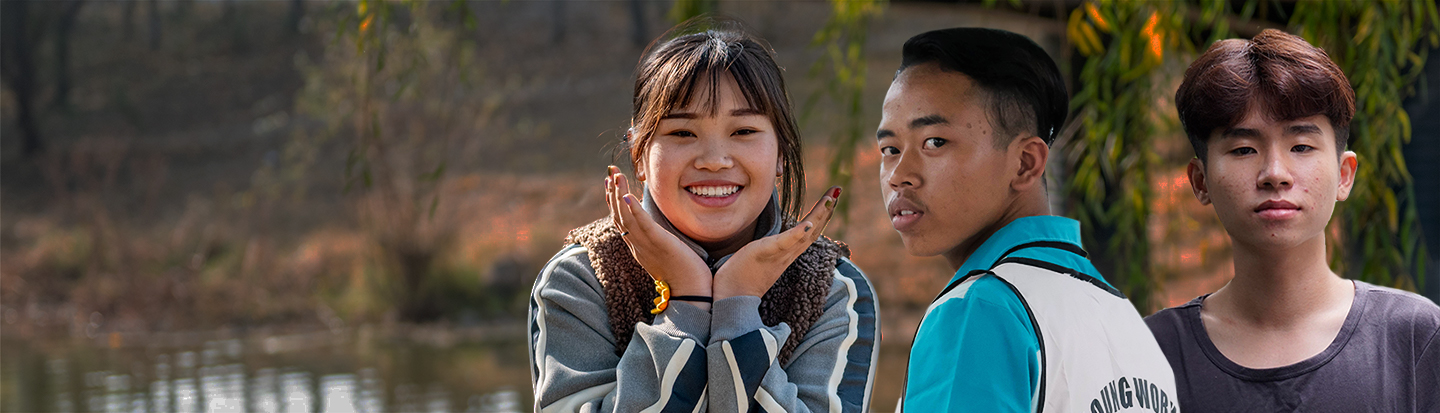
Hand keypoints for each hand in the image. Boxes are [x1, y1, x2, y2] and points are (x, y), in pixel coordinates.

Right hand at [605, 166, 713, 305]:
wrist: (692, 293)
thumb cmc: (684, 274)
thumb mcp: (666, 253)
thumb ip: (660, 241)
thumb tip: (660, 230)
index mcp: (639, 247)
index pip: (621, 221)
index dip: (614, 203)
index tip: (610, 185)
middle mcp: (638, 245)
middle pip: (619, 217)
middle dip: (613, 194)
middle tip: (610, 174)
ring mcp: (646, 245)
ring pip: (626, 218)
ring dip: (619, 196)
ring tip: (615, 177)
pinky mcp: (659, 244)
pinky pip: (642, 225)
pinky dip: (634, 210)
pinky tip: (628, 196)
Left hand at [712, 186, 841, 300]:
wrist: (731, 299)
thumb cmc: (740, 278)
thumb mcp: (759, 257)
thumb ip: (769, 248)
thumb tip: (772, 239)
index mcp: (786, 253)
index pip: (809, 232)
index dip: (822, 215)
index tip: (831, 196)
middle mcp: (787, 254)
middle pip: (813, 231)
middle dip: (826, 210)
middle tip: (837, 191)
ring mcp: (777, 255)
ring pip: (804, 235)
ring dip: (818, 216)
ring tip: (830, 199)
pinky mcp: (763, 254)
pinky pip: (783, 244)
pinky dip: (796, 234)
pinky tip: (807, 224)